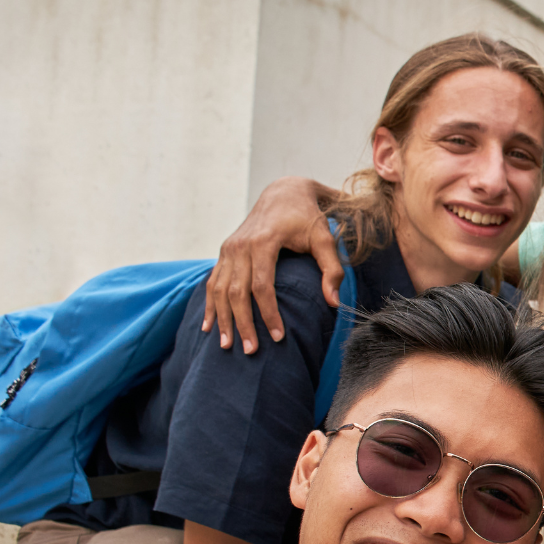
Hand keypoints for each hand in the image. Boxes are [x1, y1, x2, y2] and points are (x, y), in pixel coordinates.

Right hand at [202, 177, 340, 352]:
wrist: (284, 192)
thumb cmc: (308, 218)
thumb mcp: (325, 238)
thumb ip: (332, 270)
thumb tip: (334, 304)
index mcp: (263, 242)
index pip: (261, 286)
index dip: (268, 313)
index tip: (278, 337)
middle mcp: (240, 245)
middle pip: (236, 292)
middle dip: (242, 323)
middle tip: (249, 351)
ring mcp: (229, 248)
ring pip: (219, 289)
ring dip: (222, 319)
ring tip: (225, 345)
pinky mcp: (224, 252)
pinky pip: (213, 282)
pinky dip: (210, 304)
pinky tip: (208, 326)